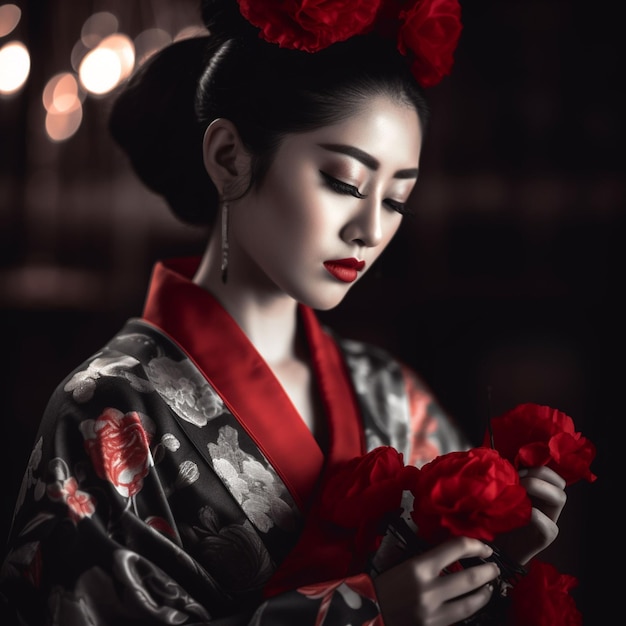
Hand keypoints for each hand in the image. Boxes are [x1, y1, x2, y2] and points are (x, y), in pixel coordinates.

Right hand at [374, 536, 498, 625]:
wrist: (369, 612)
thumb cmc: (386, 584)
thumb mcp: (406, 565)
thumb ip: (431, 561)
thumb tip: (459, 556)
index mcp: (418, 567)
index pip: (455, 548)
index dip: (475, 545)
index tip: (484, 548)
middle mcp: (428, 590)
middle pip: (470, 578)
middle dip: (488, 572)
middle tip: (494, 568)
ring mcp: (432, 613)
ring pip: (470, 603)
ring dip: (484, 593)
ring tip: (488, 587)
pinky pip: (459, 618)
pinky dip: (470, 609)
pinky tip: (473, 604)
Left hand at [494, 465, 566, 564]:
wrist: (492, 550)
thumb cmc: (493, 518)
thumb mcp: (498, 494)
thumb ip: (504, 480)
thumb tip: (499, 460)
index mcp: (537, 492)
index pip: (550, 472)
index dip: (536, 466)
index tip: (517, 468)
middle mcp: (546, 504)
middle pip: (559, 482)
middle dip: (539, 475)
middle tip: (519, 478)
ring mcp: (548, 520)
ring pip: (560, 498)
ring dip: (540, 488)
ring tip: (520, 491)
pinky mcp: (545, 538)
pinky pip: (549, 525)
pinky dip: (536, 516)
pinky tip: (522, 513)